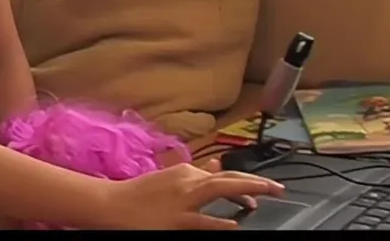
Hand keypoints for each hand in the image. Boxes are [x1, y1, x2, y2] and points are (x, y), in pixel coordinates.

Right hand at [99, 158, 284, 229]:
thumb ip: (195, 173)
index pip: (224, 175)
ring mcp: (183, 200)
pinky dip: (219, 222)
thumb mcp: (168, 179)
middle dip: (256, 182)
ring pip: (220, 191)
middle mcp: (188, 181)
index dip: (246, 180)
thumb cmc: (138, 194)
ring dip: (246, 192)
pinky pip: (202, 221)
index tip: (262, 188)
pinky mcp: (176, 220)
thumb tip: (217, 165)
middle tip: (279, 188)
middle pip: (229, 179)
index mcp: (186, 172)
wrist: (111, 203)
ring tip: (266, 196)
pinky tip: (235, 224)